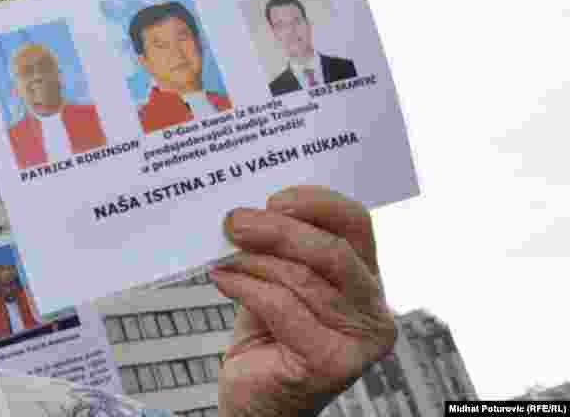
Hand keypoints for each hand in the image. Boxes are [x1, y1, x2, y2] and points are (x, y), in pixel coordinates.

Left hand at [211, 187, 395, 416]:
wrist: (256, 398)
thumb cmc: (268, 333)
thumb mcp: (276, 278)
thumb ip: (275, 247)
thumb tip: (246, 211)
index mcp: (365, 275)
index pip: (355, 222)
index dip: (315, 203)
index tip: (273, 199)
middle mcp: (373, 308)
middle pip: (331, 250)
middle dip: (279, 230)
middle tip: (235, 221)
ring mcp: (359, 341)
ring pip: (303, 279)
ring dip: (255, 261)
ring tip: (225, 257)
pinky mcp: (332, 363)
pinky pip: (282, 308)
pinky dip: (246, 287)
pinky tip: (222, 280)